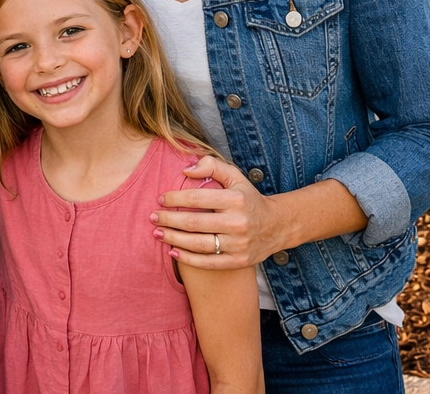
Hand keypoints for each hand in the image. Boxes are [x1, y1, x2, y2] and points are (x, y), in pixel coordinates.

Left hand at [151, 157, 281, 269]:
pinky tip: (173, 252)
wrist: (276, 226)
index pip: (197, 198)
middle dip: (169, 219)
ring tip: (157, 233)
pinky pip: (208, 262)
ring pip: (198, 244)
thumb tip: (186, 170)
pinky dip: (188, 259)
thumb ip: (212, 166)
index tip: (161, 199)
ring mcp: (238, 244)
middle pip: (194, 223)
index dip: (175, 198)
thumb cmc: (248, 198)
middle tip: (152, 217)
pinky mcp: (238, 261)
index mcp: (235, 200)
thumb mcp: (235, 176)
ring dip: (173, 239)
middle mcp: (237, 223)